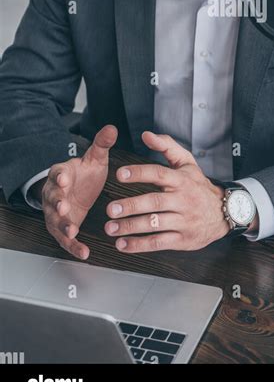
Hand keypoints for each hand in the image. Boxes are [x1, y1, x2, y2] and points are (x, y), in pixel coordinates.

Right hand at [42, 124, 117, 259]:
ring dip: (62, 226)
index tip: (64, 178)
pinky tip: (84, 252)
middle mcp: (54, 194)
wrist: (76, 189)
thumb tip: (112, 128)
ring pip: (55, 220)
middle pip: (52, 198)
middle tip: (63, 207)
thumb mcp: (94, 159)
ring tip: (71, 231)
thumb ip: (101, 145)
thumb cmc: (84, 174)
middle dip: (57, 203)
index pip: (57, 173)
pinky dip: (73, 246)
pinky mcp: (62, 228)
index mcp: (61, 174)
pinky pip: (65, 239)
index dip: (60, 176)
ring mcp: (56, 213)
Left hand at [104, 132, 230, 252]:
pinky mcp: (182, 239)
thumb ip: (166, 146)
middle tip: (111, 209)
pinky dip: (139, 245)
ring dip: (131, 227)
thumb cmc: (199, 185)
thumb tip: (146, 135)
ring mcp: (183, 221)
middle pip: (154, 202)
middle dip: (131, 206)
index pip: (159, 174)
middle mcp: (183, 200)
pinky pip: (159, 243)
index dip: (139, 173)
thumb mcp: (187, 162)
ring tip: (111, 228)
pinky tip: (122, 244)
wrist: (224, 212)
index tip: (119, 174)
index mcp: (181, 180)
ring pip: (155, 224)